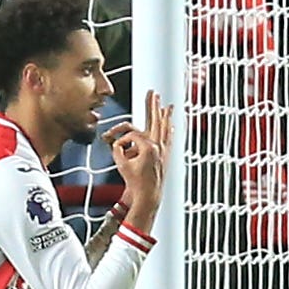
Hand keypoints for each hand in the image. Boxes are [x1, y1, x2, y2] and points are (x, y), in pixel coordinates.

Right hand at [109, 90, 173, 216]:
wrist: (148, 195)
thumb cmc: (135, 183)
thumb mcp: (122, 166)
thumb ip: (117, 151)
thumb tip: (116, 143)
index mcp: (148, 148)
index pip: (133, 134)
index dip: (123, 140)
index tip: (117, 149)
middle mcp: (158, 147)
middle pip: (155, 121)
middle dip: (153, 106)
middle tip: (153, 94)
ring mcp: (164, 151)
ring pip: (165, 128)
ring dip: (165, 116)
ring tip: (168, 105)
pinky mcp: (166, 157)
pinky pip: (169, 139)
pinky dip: (170, 131)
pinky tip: (172, 126)